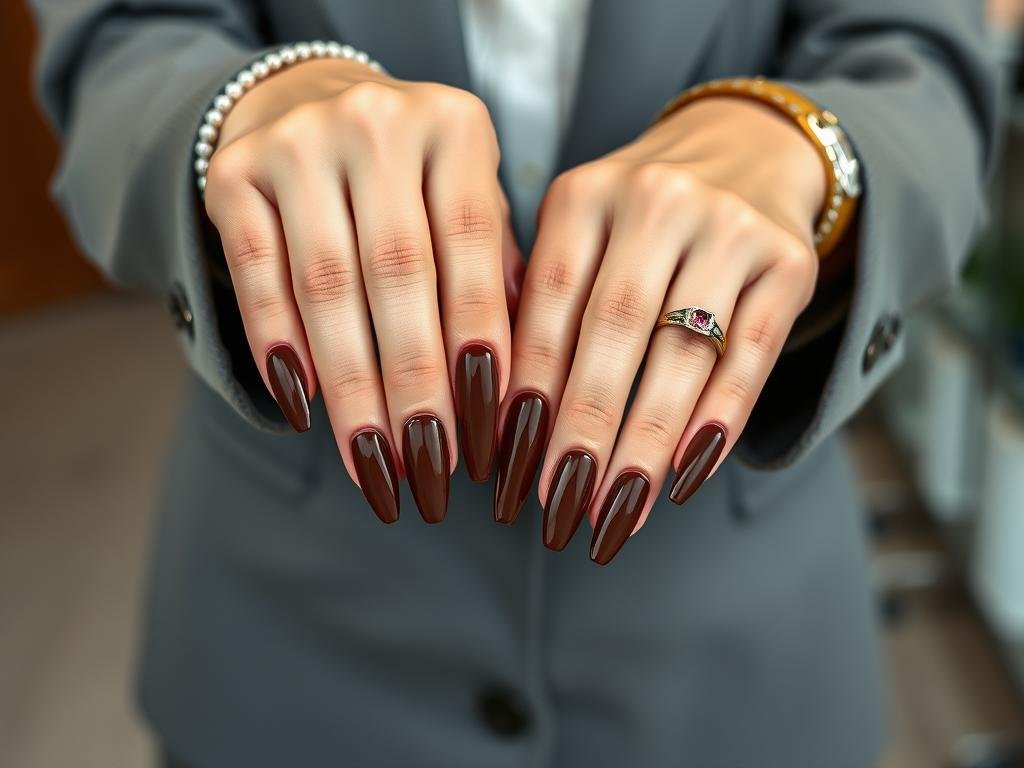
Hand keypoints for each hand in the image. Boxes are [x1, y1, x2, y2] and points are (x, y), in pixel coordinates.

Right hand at [204, 58, 520, 523]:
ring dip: (350, 386)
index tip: (485, 434)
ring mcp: (297, 141)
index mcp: (454, 126)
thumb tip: (516, 385)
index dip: (478, 345)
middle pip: (397, 274)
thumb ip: (493, 271)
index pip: (472, 249)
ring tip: (371, 463)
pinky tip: (304, 410)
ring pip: (325, 285)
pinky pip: (255, 274)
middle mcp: (376, 121)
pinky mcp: (232, 174)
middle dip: (415, 385)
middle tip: (429, 470)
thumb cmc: (412, 176)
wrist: (308, 102)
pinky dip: (279, 347)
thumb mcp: (467, 198)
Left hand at [497, 96, 826, 561]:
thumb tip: (500, 414)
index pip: (547, 303)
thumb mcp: (581, 233)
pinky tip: (685, 476)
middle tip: (559, 507)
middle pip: (614, 330)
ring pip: (682, 352)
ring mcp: (730, 227)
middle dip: (583, 429)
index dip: (525, 389)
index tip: (507, 466)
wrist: (746, 150)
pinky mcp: (790, 261)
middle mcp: (657, 200)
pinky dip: (718, 421)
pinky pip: (751, 355)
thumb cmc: (639, 217)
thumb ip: (545, 300)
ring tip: (617, 511)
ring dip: (645, 442)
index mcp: (585, 194)